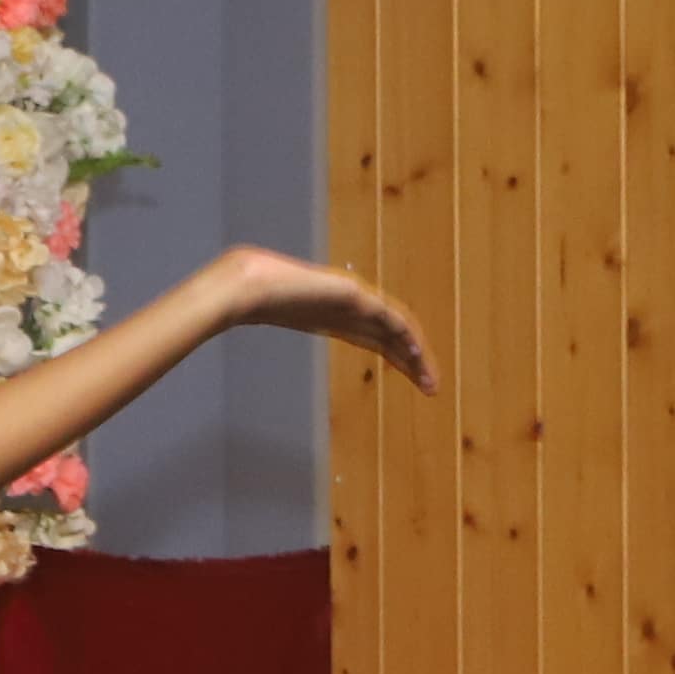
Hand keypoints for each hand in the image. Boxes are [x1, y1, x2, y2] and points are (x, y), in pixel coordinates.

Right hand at [195, 245, 441, 390]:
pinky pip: (389, 317)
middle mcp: (351, 307)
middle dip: (416, 362)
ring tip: (430, 382)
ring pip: (399, 327)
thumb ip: (268, 324)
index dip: (400, 356)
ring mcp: (353, 299)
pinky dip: (406, 336)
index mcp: (336, 315)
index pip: (380, 336)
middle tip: (432, 388)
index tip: (416, 378)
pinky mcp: (353, 295)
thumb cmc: (246, 300)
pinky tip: (416, 355)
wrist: (242, 286)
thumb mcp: (267, 321)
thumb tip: (242, 338)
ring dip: (418, 355)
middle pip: (395, 335)